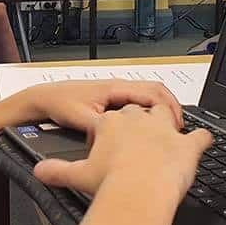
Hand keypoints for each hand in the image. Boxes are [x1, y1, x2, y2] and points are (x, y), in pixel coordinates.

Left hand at [20, 79, 182, 133]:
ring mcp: (116, 91)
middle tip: (180, 129)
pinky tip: (151, 129)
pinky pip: (139, 101)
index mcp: (114, 88)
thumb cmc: (60, 103)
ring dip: (162, 110)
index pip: (152, 92)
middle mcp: (118, 86)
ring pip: (149, 95)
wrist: (45, 98)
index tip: (177, 125)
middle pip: (156, 90)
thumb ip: (101, 127)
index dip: (169, 107)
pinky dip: (151, 112)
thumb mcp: (81, 118)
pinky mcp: (113, 98)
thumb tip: (119, 138)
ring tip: (171, 130)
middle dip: (172, 107)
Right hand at [33, 104, 212, 198]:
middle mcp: (138, 119)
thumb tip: (39, 172)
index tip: (113, 148)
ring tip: (169, 136)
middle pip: (140, 112)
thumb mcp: (77, 175)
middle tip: (140, 143)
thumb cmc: (110, 182)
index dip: (113, 132)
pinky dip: (203, 139)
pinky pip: (200, 136)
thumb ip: (57, 171)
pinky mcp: (186, 144)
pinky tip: (202, 142)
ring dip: (169, 123)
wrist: (137, 192)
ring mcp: (164, 129)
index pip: (113, 118)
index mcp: (111, 122)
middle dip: (141, 124)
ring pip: (168, 116)